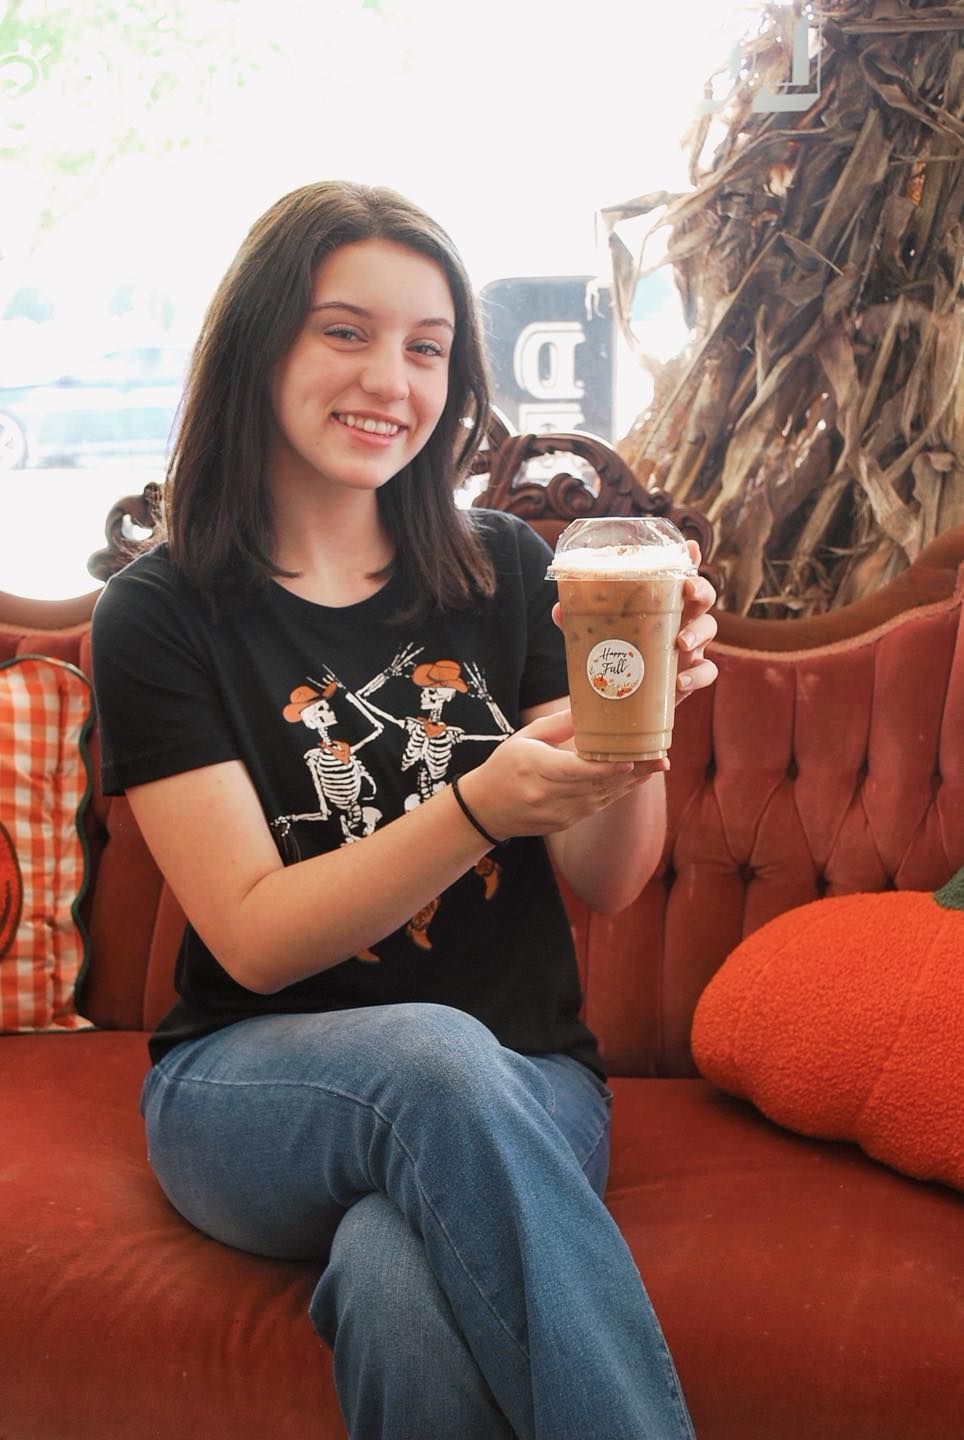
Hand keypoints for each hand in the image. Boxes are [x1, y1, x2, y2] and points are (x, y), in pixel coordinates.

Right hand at [459, 709, 659, 841]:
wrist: (486, 809)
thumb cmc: (505, 766)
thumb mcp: (525, 737)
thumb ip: (558, 724)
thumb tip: (589, 704)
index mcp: (535, 770)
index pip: (576, 771)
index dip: (605, 768)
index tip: (630, 759)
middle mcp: (548, 796)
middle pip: (597, 785)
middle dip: (632, 772)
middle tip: (660, 758)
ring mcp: (558, 813)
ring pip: (603, 798)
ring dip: (631, 783)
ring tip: (657, 766)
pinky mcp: (565, 823)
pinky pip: (597, 806)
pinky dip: (618, 792)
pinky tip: (635, 779)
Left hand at [550, 540, 718, 706]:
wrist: (619, 701)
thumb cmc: (614, 658)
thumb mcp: (594, 637)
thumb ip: (578, 622)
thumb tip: (558, 609)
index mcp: (660, 604)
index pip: (678, 575)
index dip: (689, 559)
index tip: (691, 548)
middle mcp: (680, 620)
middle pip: (703, 596)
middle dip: (701, 589)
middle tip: (688, 590)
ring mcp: (690, 648)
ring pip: (710, 629)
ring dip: (699, 632)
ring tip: (681, 642)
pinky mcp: (690, 676)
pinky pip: (707, 672)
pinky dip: (697, 676)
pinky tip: (680, 681)